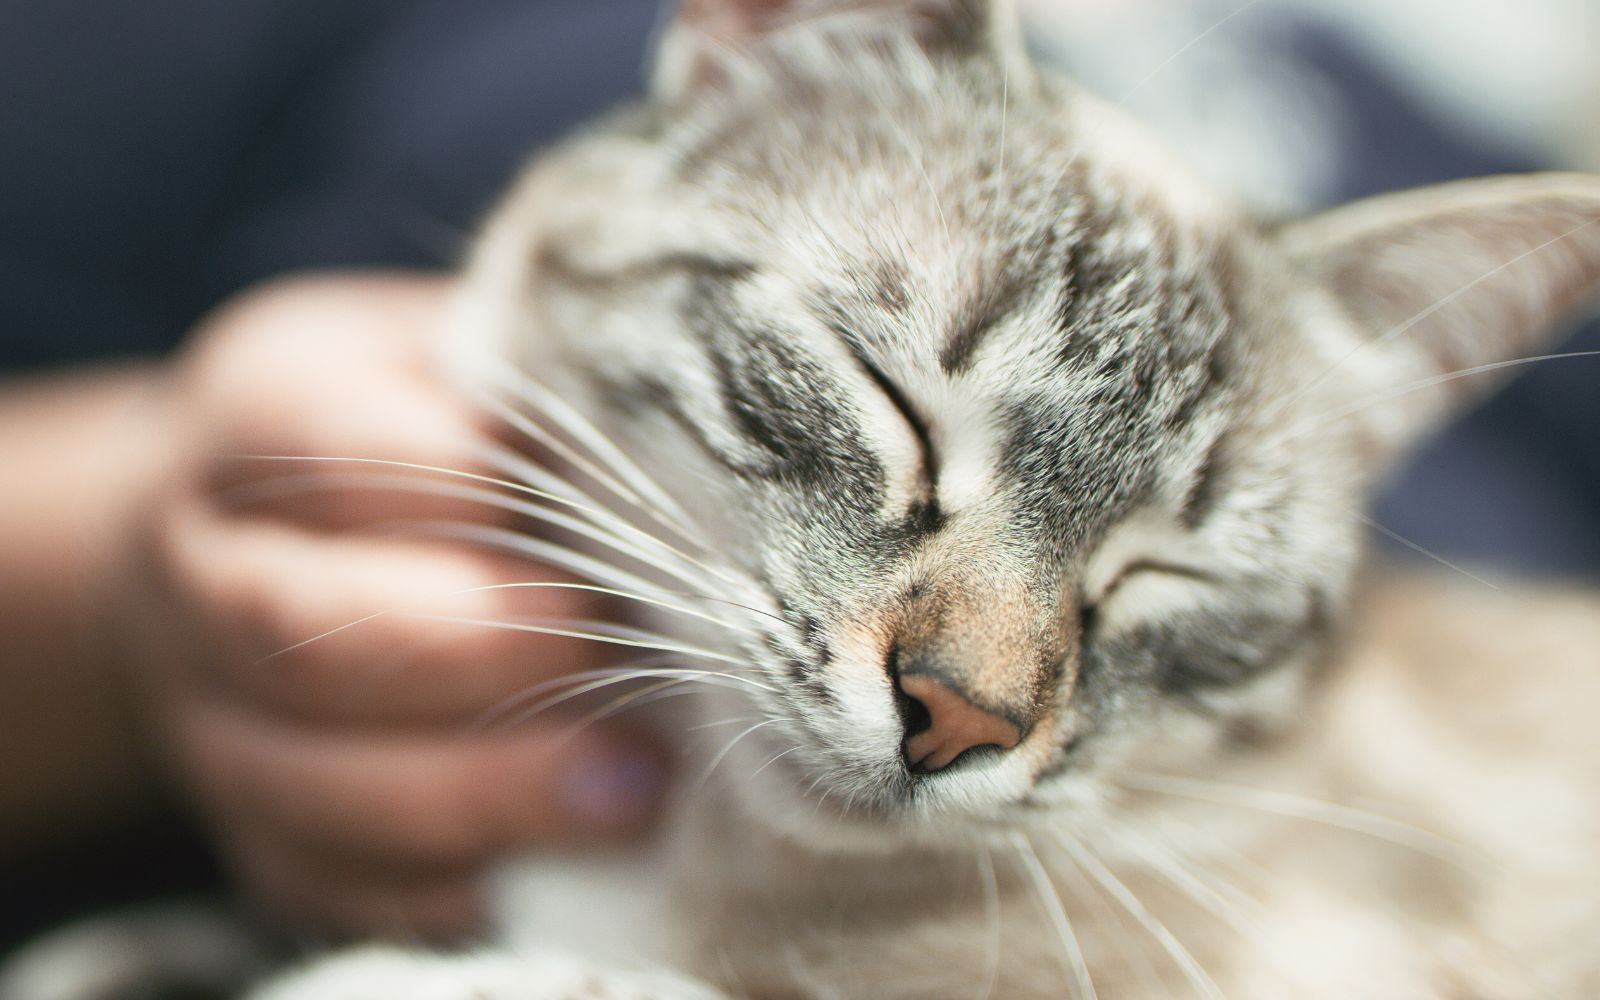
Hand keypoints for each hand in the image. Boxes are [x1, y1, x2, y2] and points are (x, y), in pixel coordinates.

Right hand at [113, 274, 665, 937]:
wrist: (237, 536)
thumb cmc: (404, 427)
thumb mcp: (450, 360)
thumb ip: (528, 383)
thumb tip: (669, 448)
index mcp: (253, 415)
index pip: (336, 452)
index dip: (470, 493)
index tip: (607, 517)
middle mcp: (199, 572)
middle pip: (301, 630)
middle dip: (480, 652)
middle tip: (621, 659)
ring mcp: (206, 715)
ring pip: (307, 780)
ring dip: (481, 793)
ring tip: (634, 790)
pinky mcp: (249, 830)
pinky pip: (328, 881)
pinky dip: (449, 887)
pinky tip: (565, 872)